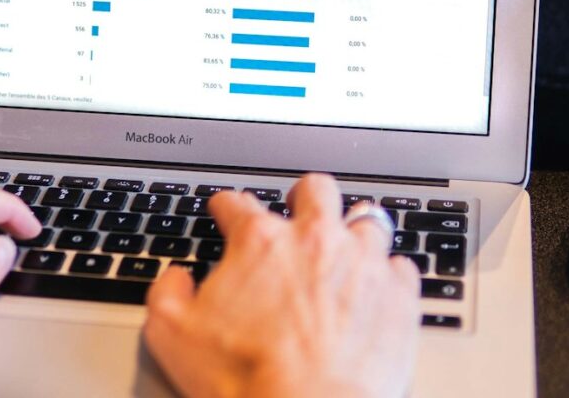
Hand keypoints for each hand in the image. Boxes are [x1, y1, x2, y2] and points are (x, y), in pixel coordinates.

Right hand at [143, 174, 421, 397]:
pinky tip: (377, 289)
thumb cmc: (245, 381)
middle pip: (315, 190)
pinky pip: (400, 266)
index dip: (225, 206)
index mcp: (259, 243)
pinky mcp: (399, 295)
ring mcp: (363, 263)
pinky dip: (387, 275)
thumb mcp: (172, 335)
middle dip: (303, 196)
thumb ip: (167, 292)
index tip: (225, 211)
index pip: (237, 203)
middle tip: (297, 211)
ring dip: (352, 231)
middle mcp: (315, 240)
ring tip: (346, 248)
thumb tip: (177, 278)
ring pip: (366, 220)